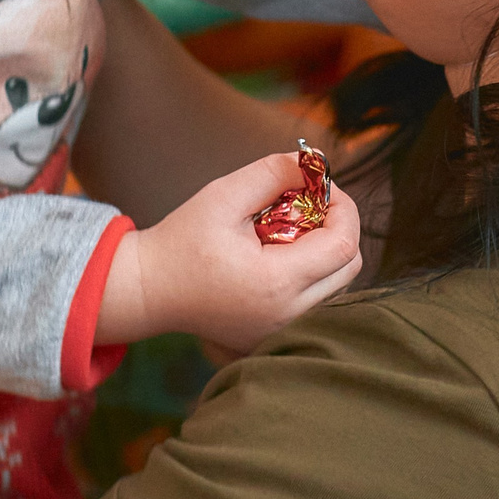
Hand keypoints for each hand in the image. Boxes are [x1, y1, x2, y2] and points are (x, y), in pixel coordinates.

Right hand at [94, 150, 363, 353]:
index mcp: (276, 283)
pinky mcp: (274, 335)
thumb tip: (315, 163)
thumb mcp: (224, 195)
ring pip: (337, 285)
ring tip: (287, 229)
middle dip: (338, 227)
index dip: (344, 208)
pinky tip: (279, 255)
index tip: (320, 186)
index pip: (343, 246)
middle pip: (350, 268)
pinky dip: (311, 273)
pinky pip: (316, 300)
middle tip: (308, 204)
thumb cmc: (182, 241)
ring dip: (325, 250)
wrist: (149, 290)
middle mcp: (287, 315)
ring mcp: (282, 330)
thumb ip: (273, 173)